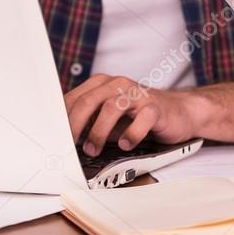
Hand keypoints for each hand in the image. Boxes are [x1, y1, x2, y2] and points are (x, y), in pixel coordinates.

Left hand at [64, 73, 201, 155]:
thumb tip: (62, 139)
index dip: (61, 120)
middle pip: (89, 101)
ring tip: (94, 149)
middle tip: (69, 147)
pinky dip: (131, 135)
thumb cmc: (139, 116)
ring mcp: (138, 94)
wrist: (179, 113)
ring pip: (112, 107)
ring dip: (99, 132)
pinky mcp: (156, 107)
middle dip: (75, 126)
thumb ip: (88, 123)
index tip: (54, 140)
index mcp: (103, 84)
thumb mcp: (108, 119)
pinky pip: (141, 119)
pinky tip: (126, 144)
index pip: (74, 99)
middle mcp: (119, 84)